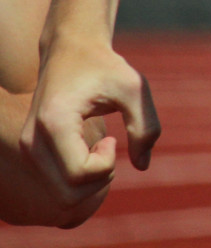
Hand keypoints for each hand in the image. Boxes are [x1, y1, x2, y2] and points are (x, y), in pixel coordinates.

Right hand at [21, 36, 160, 221]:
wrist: (72, 50)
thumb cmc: (106, 67)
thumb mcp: (134, 87)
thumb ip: (146, 125)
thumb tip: (144, 166)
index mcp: (54, 123)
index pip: (79, 175)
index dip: (107, 164)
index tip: (113, 137)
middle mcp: (32, 141)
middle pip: (68, 194)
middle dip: (100, 178)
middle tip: (109, 145)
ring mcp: (27, 149)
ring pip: (61, 197)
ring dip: (91, 181)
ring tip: (99, 147)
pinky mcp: (30, 152)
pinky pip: (56, 188)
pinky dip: (80, 181)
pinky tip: (87, 151)